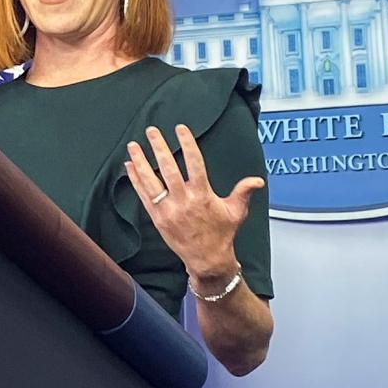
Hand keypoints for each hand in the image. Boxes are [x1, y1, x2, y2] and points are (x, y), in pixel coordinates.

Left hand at [124, 124, 264, 284]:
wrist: (207, 259)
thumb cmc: (222, 234)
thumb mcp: (237, 212)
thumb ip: (244, 192)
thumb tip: (258, 180)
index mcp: (203, 196)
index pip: (194, 163)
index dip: (187, 144)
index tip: (180, 128)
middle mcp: (184, 201)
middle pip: (168, 169)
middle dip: (159, 148)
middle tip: (151, 130)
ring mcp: (168, 210)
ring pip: (151, 182)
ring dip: (140, 162)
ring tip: (133, 145)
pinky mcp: (157, 218)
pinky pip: (143, 196)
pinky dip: (135, 180)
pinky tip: (129, 166)